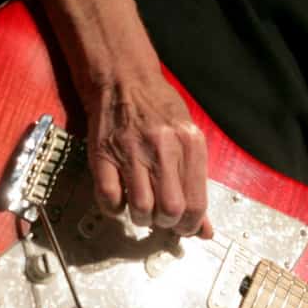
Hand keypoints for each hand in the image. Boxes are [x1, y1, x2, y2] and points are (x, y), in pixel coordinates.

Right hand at [85, 72, 212, 238]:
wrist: (124, 78)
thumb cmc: (158, 109)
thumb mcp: (187, 138)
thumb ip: (197, 184)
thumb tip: (204, 229)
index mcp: (189, 143)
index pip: (196, 202)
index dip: (190, 225)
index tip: (183, 228)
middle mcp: (163, 147)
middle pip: (170, 209)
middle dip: (167, 224)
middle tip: (162, 219)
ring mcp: (130, 151)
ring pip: (141, 208)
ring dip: (141, 218)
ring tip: (142, 210)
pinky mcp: (103, 155)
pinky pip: (109, 197)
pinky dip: (114, 208)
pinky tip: (120, 201)